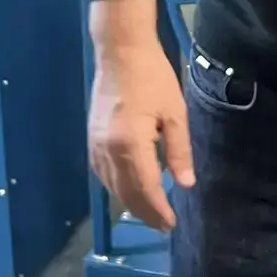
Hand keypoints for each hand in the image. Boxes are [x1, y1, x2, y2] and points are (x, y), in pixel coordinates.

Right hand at [87, 0, 194, 232]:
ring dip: (130, 202)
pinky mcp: (91, 138)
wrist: (120, 50)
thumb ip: (179, 151)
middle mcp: (108, 150)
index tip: (172, 225)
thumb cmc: (153, 77)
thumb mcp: (175, 112)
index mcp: (130, 144)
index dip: (158, 210)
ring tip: (151, 213)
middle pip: (126, 192)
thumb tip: (185, 184)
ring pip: (111, 185)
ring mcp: (95, 145)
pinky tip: (129, 189)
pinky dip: (116, 187)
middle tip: (163, 225)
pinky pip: (102, 173)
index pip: (145, 188)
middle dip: (145, 212)